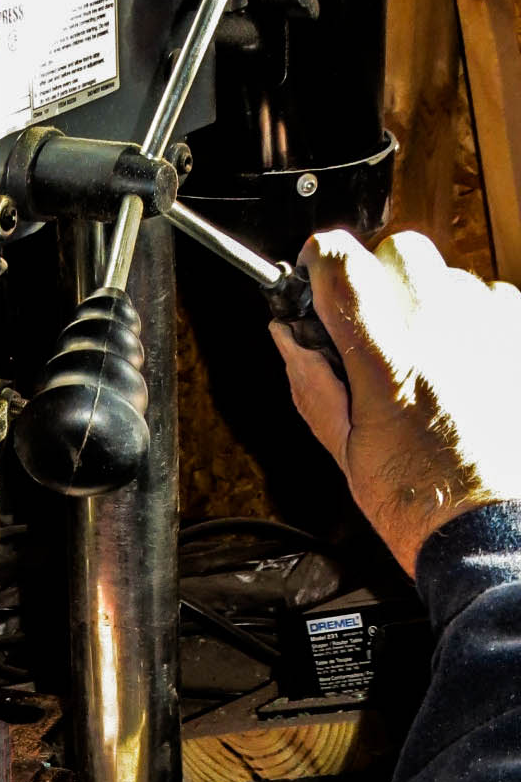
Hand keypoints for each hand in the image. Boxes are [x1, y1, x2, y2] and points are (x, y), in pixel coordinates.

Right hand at [270, 229, 520, 574]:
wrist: (494, 532)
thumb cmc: (422, 501)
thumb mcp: (344, 447)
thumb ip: (311, 381)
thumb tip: (287, 337)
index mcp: (387, 356)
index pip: (339, 261)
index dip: (319, 263)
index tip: (315, 277)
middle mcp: (444, 327)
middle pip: (397, 250)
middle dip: (377, 278)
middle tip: (369, 328)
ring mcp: (491, 327)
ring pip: (446, 275)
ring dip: (425, 304)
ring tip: (422, 362)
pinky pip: (491, 299)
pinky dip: (470, 322)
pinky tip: (461, 369)